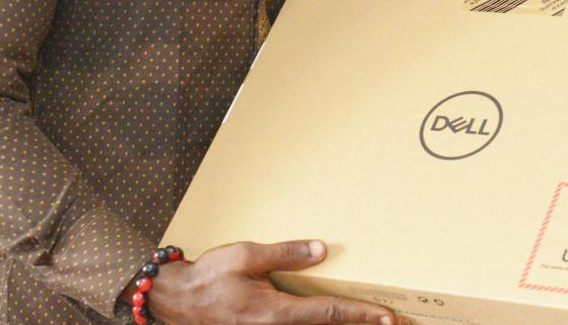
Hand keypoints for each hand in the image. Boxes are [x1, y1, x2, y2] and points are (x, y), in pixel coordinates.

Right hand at [143, 240, 393, 324]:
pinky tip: (329, 316)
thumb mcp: (247, 256)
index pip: (329, 313)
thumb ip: (286, 254)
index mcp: (277, 312)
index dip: (360, 314)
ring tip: (369, 320)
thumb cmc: (209, 277)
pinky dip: (317, 323)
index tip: (386, 316)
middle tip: (392, 322)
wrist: (176, 300)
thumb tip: (321, 250)